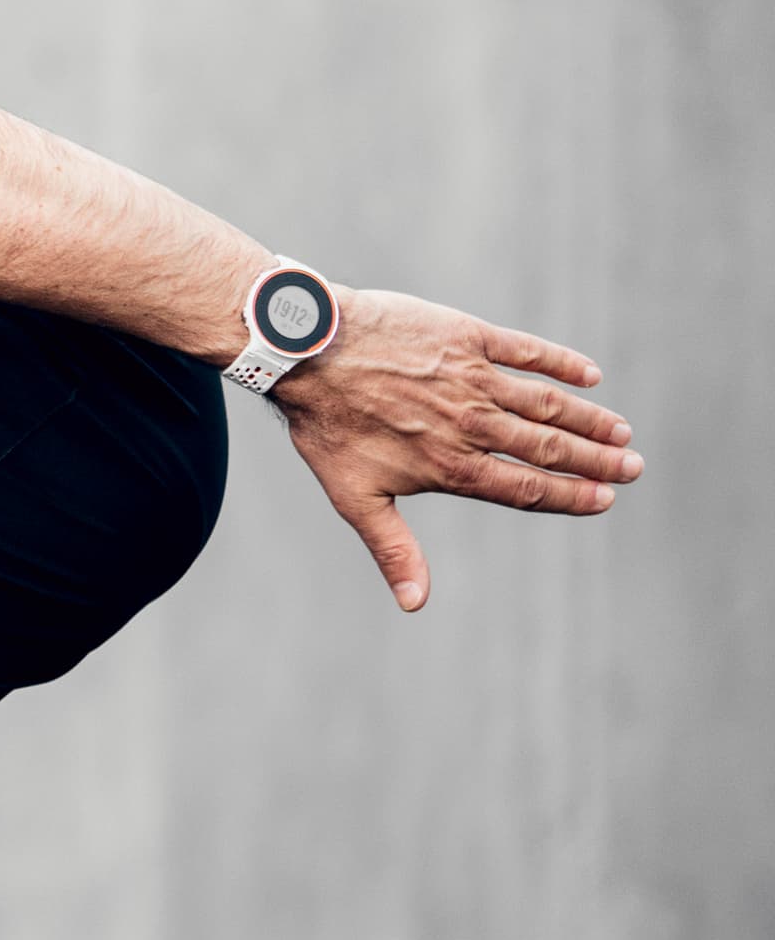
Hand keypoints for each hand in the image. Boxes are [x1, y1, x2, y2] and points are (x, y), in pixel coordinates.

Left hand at [271, 287, 641, 611]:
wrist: (306, 351)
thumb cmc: (327, 427)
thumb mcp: (354, 496)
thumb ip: (393, 548)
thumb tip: (414, 604)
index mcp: (451, 466)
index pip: (526, 488)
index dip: (570, 496)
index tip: (605, 499)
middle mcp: (471, 423)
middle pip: (547, 448)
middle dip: (595, 462)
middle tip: (634, 468)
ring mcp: (472, 378)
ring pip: (546, 403)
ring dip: (589, 419)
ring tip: (621, 433)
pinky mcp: (466, 335)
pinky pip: (526, 350)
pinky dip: (561, 362)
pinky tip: (590, 374)